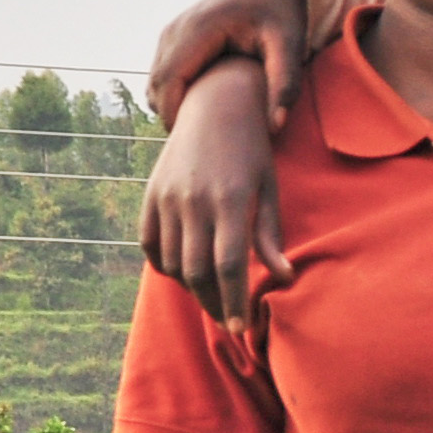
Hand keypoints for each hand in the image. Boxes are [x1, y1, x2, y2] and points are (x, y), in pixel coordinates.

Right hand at [139, 61, 288, 329]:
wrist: (214, 106)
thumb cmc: (253, 151)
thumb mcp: (268, 189)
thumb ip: (270, 235)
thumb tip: (283, 278)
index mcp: (229, 201)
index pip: (228, 266)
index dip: (233, 302)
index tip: (241, 327)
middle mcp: (192, 201)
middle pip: (197, 271)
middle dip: (213, 304)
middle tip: (228, 321)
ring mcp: (166, 197)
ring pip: (171, 262)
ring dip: (191, 288)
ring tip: (212, 299)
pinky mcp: (149, 195)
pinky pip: (150, 245)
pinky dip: (165, 266)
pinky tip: (186, 274)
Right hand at [147, 0, 320, 131]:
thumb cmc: (284, 12)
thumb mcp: (291, 47)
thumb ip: (285, 85)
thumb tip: (276, 127)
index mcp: (199, 29)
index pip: (168, 82)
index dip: (175, 116)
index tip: (198, 142)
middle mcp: (177, 28)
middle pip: (156, 85)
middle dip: (172, 116)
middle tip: (200, 144)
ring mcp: (172, 30)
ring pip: (155, 81)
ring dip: (171, 106)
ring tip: (203, 130)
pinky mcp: (175, 36)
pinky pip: (163, 73)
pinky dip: (174, 94)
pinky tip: (202, 111)